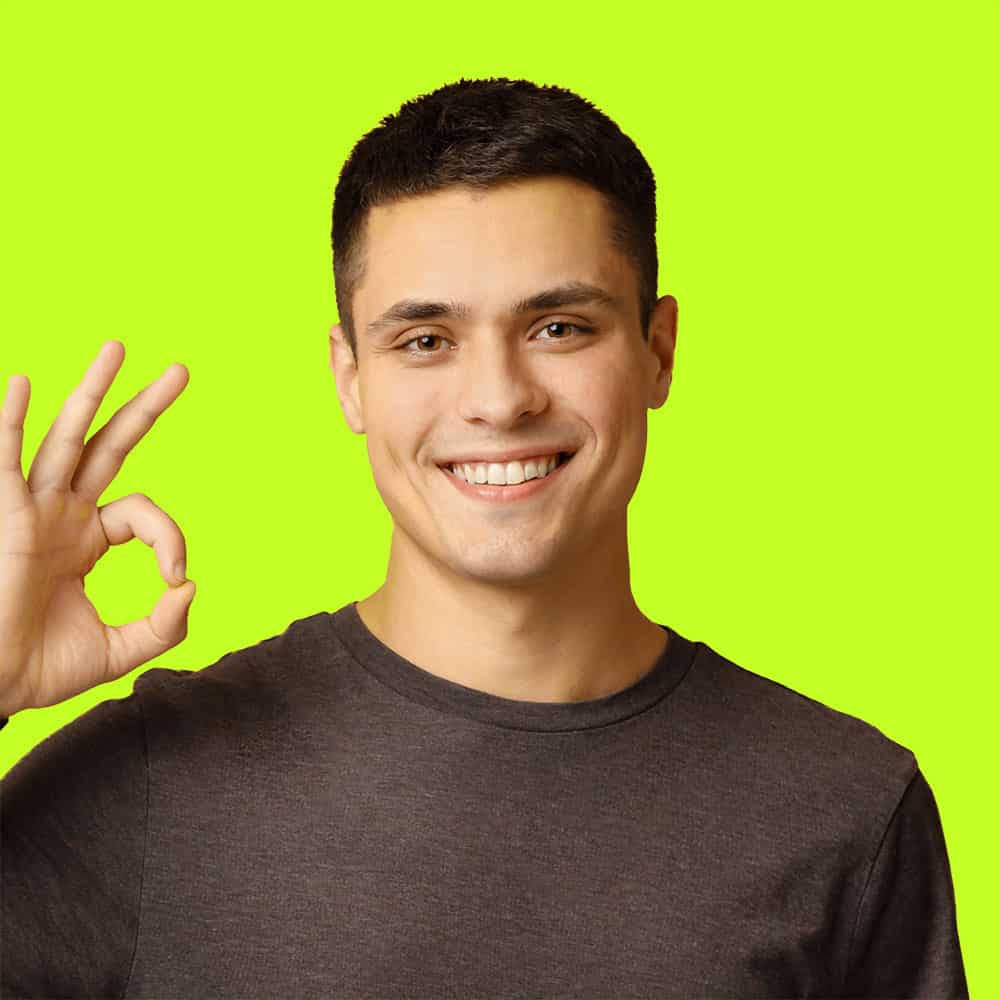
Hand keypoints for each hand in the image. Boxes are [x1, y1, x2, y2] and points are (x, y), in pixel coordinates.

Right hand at [0, 341, 195, 716]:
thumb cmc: (41, 669)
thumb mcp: (120, 648)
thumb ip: (165, 625)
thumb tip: (191, 585)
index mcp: (88, 540)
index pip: (145, 513)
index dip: (171, 538)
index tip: (174, 578)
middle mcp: (62, 515)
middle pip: (109, 446)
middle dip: (144, 408)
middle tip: (181, 371)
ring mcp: (32, 510)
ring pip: (67, 438)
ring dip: (91, 392)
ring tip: (117, 348)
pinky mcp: (4, 516)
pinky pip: (4, 460)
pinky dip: (10, 422)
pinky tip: (24, 384)